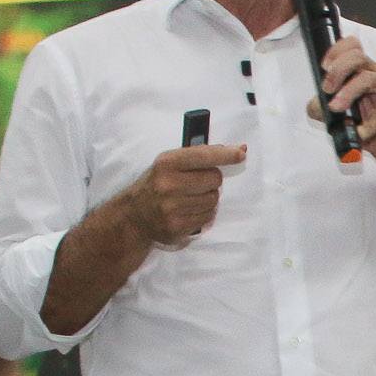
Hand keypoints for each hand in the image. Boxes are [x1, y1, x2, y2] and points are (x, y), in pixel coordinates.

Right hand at [125, 142, 245, 246]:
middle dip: (212, 180)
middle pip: (214, 179)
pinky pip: (208, 217)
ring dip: (208, 198)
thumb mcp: (170, 163)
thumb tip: (241, 149)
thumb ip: (202, 155)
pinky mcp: (177, 227)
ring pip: (213, 200)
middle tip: (198, 182)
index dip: (225, 154)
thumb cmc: (158, 184)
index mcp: (166, 163)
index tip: (241, 153)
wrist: (133, 216)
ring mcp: (172, 208)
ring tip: (190, 198)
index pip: (203, 156)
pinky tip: (188, 210)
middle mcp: (168, 184)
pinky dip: (203, 213)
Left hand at [313, 37, 375, 166]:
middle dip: (337, 70)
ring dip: (348, 92)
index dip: (336, 51)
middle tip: (327, 89)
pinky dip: (367, 125)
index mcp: (361, 72)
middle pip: (357, 56)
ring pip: (367, 77)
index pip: (352, 46)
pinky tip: (360, 132)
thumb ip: (322, 108)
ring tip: (337, 108)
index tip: (324, 66)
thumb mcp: (337, 117)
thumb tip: (317, 105)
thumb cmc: (368, 127)